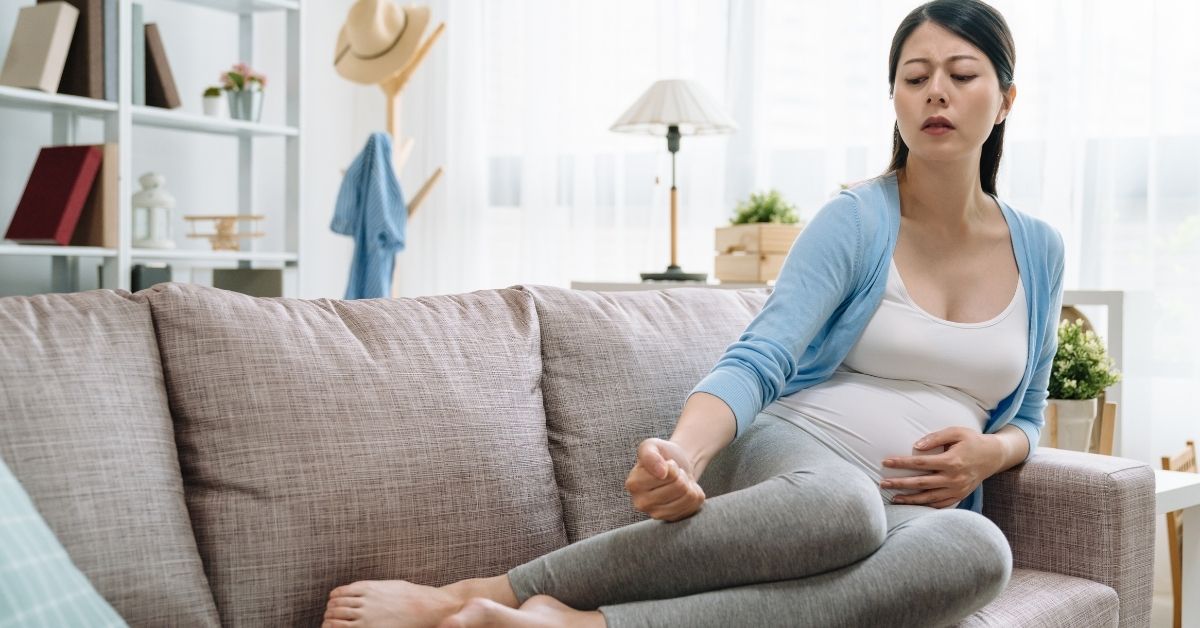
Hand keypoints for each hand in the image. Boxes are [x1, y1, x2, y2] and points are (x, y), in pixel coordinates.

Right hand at [624, 438, 705, 521]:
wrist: (675, 466)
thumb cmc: (661, 455)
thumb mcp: (651, 445)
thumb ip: (650, 454)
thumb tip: (661, 473)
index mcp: (633, 484)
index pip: (667, 475)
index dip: (672, 466)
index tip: (666, 465)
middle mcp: (641, 503)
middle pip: (679, 486)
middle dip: (681, 475)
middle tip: (673, 474)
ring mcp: (657, 514)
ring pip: (688, 496)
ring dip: (688, 484)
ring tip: (678, 482)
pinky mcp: (672, 519)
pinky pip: (695, 504)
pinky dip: (694, 494)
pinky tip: (683, 492)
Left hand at [879, 427, 1002, 508]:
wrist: (994, 456)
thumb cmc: (972, 441)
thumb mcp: (956, 432)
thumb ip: (935, 438)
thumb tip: (916, 446)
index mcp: (951, 461)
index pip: (920, 463)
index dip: (901, 463)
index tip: (885, 462)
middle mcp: (954, 478)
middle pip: (921, 483)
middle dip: (900, 484)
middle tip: (883, 483)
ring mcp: (957, 489)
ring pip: (929, 497)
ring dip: (910, 499)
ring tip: (893, 498)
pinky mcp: (960, 496)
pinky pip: (941, 504)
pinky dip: (926, 506)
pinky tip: (913, 505)